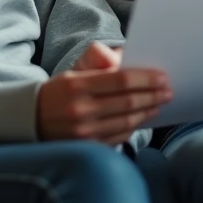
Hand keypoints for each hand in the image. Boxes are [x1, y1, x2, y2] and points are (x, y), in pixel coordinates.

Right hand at [38, 43, 170, 145]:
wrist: (33, 119)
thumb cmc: (62, 90)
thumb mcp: (75, 70)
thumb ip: (98, 60)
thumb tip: (125, 56)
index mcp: (78, 85)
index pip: (120, 80)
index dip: (145, 79)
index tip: (163, 77)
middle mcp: (81, 110)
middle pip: (128, 102)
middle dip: (153, 95)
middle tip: (169, 90)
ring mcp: (84, 132)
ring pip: (127, 121)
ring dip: (148, 112)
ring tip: (159, 103)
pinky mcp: (88, 146)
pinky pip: (119, 136)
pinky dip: (134, 126)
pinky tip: (143, 117)